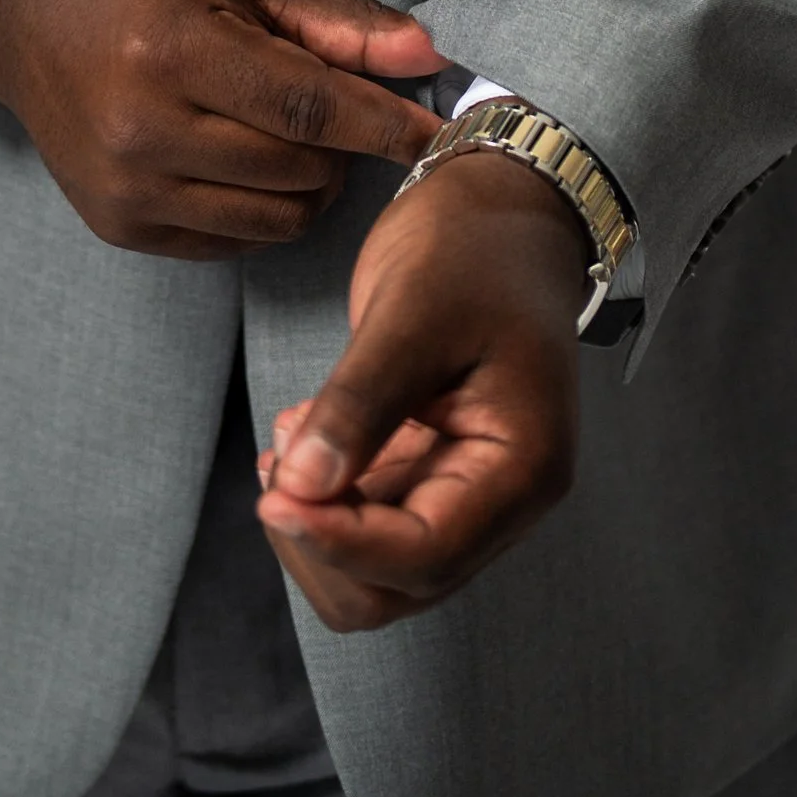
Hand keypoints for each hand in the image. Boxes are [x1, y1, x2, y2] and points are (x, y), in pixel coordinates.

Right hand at [0, 0, 442, 258]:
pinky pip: (233, 240)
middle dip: (344, 144)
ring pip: (277, 218)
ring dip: (308, 181)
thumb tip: (428, 57)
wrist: (24, 6)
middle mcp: (142, 131)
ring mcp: (125, 189)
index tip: (441, 129)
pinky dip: (261, 205)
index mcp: (174, 52)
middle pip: (301, 169)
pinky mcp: (118, 226)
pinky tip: (238, 152)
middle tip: (333, 100)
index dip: (386, 124)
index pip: (310, 110)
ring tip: (284, 126)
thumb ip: (337, 21)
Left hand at [255, 148, 591, 631]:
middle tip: (278, 463)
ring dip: (315, 523)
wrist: (500, 209)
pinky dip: (321, 496)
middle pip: (396, 587)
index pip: (426, 557)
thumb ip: (359, 403)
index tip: (274, 493)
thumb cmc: (473, 248)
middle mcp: (501, 500)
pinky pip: (366, 522)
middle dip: (322, 542)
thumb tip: (300, 488)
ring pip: (374, 570)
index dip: (341, 542)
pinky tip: (302, 429)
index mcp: (523, 469)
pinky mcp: (430, 471)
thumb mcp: (412, 312)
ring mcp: (466, 491)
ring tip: (289, 436)